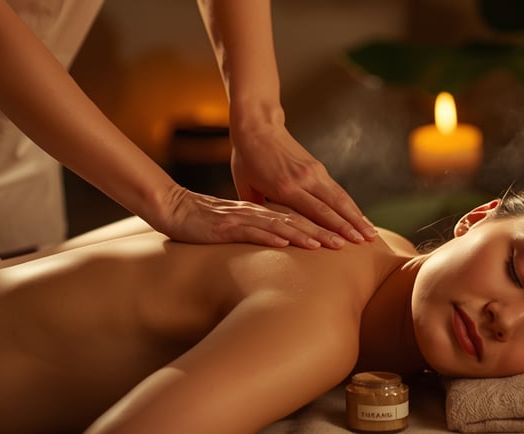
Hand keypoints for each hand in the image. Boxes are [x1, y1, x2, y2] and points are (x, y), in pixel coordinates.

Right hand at [151, 185, 336, 248]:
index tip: (348, 235)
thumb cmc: (203, 219)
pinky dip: (271, 237)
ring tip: (329, 245)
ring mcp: (241, 217)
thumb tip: (278, 242)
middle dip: (327, 230)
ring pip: (280, 224)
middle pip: (298, 219)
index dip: (325, 224)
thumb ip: (257, 229)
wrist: (172, 208)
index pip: (300, 215)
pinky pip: (251, 231)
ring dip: (306, 235)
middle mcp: (256, 210)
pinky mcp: (225, 226)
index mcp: (261, 208)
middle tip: (351, 242)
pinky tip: (287, 244)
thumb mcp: (236, 224)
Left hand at [230, 125, 376, 248]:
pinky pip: (337, 189)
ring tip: (370, 233)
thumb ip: (258, 209)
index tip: (345, 244)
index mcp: (285, 186)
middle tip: (367, 242)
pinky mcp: (317, 167)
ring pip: (341, 197)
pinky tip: (359, 216)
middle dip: (352, 225)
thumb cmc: (246, 157)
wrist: (257, 126)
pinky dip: (350, 205)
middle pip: (334, 205)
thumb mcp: (245, 186)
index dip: (332, 229)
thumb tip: (264, 230)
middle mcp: (304, 178)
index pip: (314, 211)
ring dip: (357, 216)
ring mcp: (314, 171)